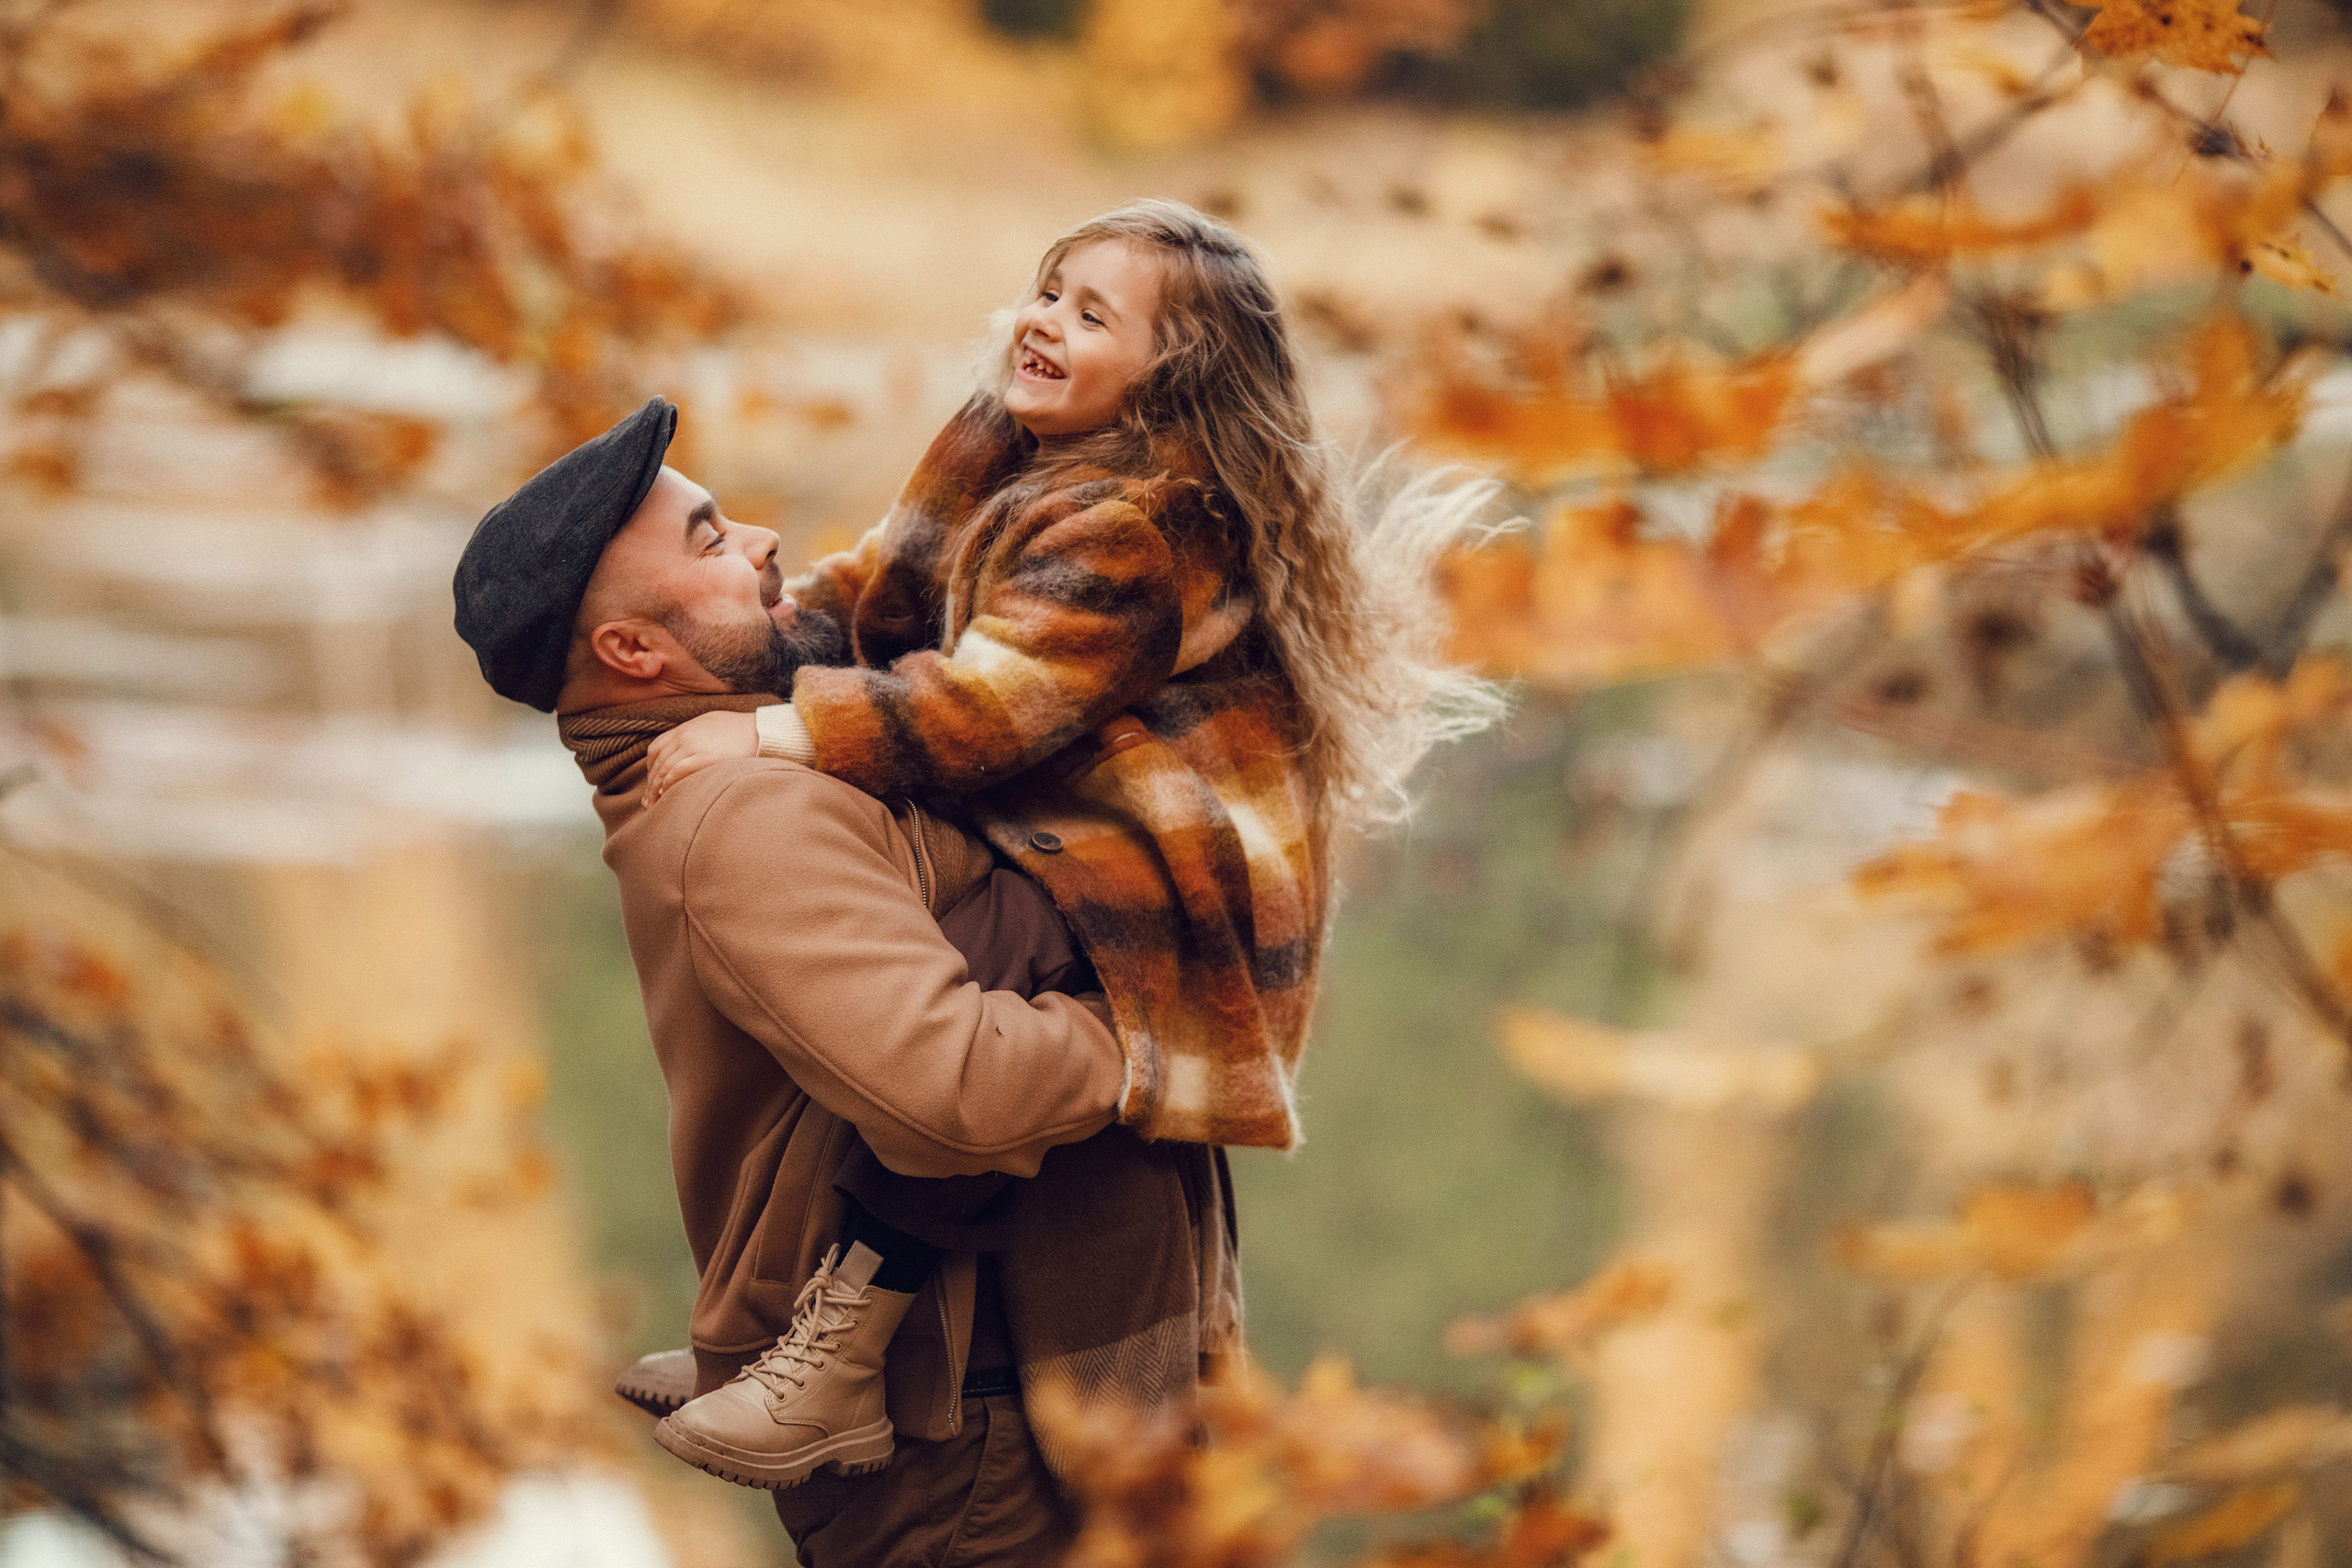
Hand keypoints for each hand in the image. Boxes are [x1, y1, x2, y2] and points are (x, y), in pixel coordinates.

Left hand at [644, 710, 758, 804]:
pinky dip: (667, 785)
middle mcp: (685, 734)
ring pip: (663, 769)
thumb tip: (691, 752)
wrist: (765, 731)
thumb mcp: (715, 725)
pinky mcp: (703, 757)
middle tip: (648, 800)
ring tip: (654, 804)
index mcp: (687, 727)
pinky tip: (666, 795)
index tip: (653, 781)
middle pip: (657, 761)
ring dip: (655, 789)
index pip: (657, 747)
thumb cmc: (745, 732)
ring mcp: (692, 745)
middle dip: (650, 782)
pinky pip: (675, 773)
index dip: (651, 767)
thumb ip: (698, 736)